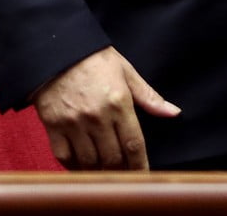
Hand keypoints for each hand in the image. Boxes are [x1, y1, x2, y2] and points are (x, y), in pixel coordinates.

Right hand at [31, 46, 179, 169]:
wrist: (56, 48)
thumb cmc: (93, 58)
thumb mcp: (126, 71)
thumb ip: (149, 96)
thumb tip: (173, 112)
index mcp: (118, 103)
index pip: (134, 145)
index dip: (140, 166)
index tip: (144, 178)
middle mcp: (97, 116)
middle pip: (113, 159)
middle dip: (121, 173)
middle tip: (125, 178)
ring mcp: (73, 123)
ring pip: (89, 162)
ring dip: (99, 173)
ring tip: (105, 175)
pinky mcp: (53, 126)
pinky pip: (64, 157)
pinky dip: (74, 168)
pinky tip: (82, 168)